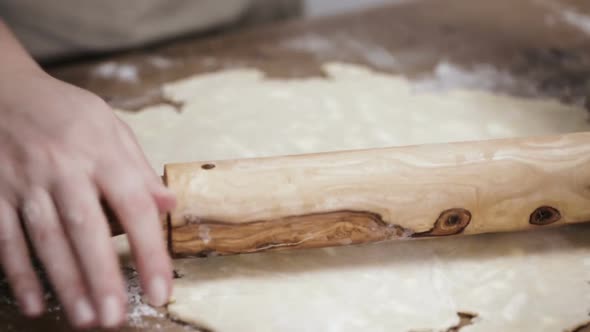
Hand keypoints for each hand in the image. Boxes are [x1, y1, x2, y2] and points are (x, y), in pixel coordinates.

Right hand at [0, 68, 175, 328]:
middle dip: (101, 276)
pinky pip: (6, 237)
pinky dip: (18, 272)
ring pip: (46, 238)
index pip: (134, 206)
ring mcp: (25, 182)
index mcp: (101, 152)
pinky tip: (34, 302)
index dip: (149, 250)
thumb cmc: (66, 112)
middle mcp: (64, 169)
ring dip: (65, 282)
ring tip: (85, 319)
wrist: (4, 90)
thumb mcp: (112, 127)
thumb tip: (169, 204)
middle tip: (115, 317)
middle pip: (85, 228)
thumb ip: (139, 168)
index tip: (161, 288)